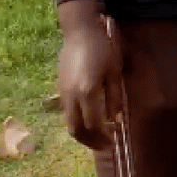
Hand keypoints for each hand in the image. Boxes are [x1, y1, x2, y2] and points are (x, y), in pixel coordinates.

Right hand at [57, 0, 121, 150]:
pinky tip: (89, 119)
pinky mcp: (60, 89)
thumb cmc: (102, 48)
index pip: (93, 125)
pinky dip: (77, 122)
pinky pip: (67, 113)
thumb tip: (115, 120)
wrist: (79, 31)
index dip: (103, 137)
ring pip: (69, 124)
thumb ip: (114, 98)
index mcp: (88, 92)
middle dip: (90, 142)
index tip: (113, 141)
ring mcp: (63, 94)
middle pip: (76, 130)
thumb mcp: (114, 72)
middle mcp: (72, 97)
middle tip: (104, 145)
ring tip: (97, 136)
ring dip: (82, 134)